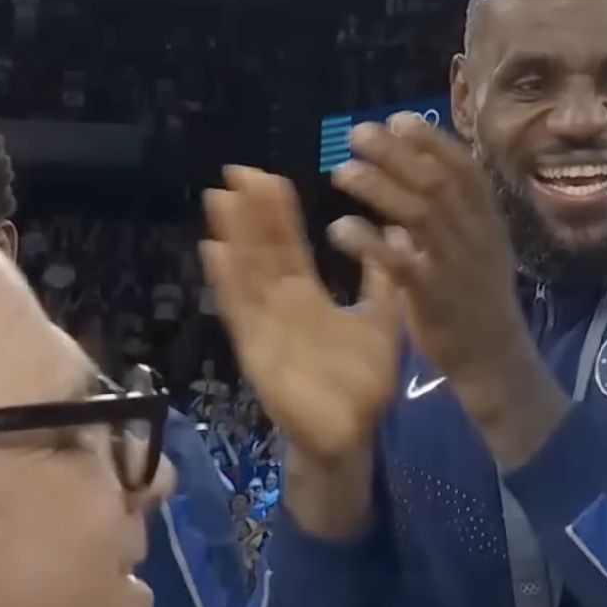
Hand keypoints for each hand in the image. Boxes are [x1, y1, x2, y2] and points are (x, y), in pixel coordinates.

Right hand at [200, 166, 399, 474]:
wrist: (353, 435)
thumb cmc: (363, 383)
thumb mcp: (380, 321)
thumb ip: (381, 281)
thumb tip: (392, 236)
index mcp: (307, 299)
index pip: (287, 247)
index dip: (276, 213)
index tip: (265, 176)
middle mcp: (280, 308)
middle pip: (261, 252)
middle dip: (248, 213)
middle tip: (235, 171)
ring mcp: (265, 328)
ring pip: (246, 274)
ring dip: (232, 237)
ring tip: (219, 198)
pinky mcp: (258, 352)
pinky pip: (240, 312)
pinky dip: (227, 282)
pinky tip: (214, 250)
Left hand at [329, 114, 567, 466]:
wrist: (494, 360)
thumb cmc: (478, 302)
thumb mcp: (477, 251)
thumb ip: (449, 216)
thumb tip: (413, 179)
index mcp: (488, 222)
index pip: (464, 168)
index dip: (431, 141)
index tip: (397, 120)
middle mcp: (475, 237)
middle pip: (434, 182)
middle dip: (395, 154)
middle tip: (357, 134)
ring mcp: (456, 266)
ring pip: (417, 214)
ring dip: (377, 188)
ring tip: (341, 172)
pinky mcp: (433, 297)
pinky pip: (399, 263)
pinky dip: (368, 242)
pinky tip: (340, 228)